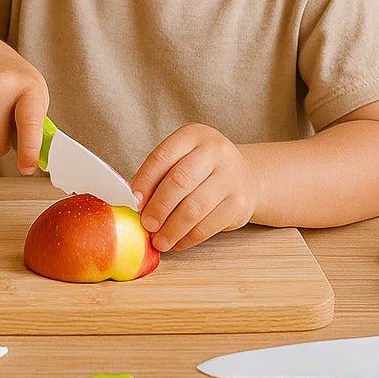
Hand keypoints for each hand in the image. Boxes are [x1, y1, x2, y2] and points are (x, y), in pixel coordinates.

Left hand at [131, 124, 260, 251]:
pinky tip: (177, 242)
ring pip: (195, 208)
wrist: (244, 176)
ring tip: (159, 241)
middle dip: (159, 207)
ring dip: (172, 229)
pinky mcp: (239, 203)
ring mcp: (231, 176)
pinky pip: (208, 226)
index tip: (134, 202)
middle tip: (147, 225)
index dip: (145, 181)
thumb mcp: (180, 160)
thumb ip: (157, 176)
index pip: (163, 156)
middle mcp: (215, 151)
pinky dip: (188, 239)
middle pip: (180, 181)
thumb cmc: (201, 169)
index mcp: (193, 135)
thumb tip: (135, 204)